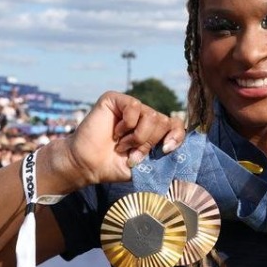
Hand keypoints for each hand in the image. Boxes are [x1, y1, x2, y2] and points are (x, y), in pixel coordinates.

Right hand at [45, 91, 185, 193]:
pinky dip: (127, 124)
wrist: (88, 165)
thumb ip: (162, 157)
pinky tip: (115, 132)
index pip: (176, 125)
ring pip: (152, 115)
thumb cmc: (114, 166)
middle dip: (148, 143)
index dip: (176, 136)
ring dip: (137, 136)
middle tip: (131, 154)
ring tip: (121, 144)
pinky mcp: (116, 99)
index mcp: (154, 130)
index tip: (166, 149)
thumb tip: (179, 150)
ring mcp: (131, 107)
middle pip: (163, 122)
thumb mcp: (144, 166)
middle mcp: (144, 116)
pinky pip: (134, 106)